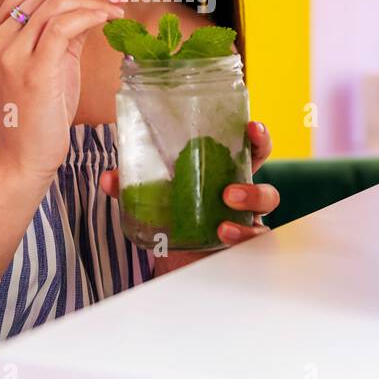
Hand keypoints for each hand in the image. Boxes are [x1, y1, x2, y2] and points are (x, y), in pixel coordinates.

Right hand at [0, 0, 125, 185]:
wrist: (25, 155)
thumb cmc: (39, 112)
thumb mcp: (49, 62)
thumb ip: (64, 31)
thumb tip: (92, 2)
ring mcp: (11, 55)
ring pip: (56, 3)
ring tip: (119, 5)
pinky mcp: (33, 70)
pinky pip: (63, 26)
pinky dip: (91, 15)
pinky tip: (109, 19)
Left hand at [99, 120, 279, 273]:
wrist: (173, 250)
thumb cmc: (171, 209)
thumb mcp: (151, 193)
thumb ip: (131, 184)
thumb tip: (110, 178)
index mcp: (226, 171)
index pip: (252, 150)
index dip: (258, 138)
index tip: (251, 127)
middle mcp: (241, 196)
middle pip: (268, 189)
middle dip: (254, 189)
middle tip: (228, 193)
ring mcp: (244, 223)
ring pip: (261, 225)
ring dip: (246, 222)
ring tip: (222, 226)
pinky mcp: (240, 245)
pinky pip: (253, 243)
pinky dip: (241, 240)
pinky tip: (223, 238)